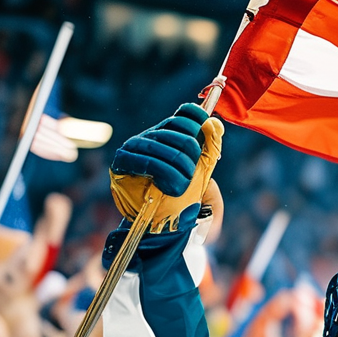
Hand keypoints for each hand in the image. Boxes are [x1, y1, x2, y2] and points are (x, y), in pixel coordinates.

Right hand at [109, 104, 222, 233]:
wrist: (166, 222)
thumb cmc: (184, 196)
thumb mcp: (202, 170)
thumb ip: (211, 147)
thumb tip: (214, 123)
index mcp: (171, 134)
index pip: (185, 114)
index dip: (198, 119)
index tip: (204, 134)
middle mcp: (151, 136)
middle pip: (179, 128)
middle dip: (192, 153)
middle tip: (191, 173)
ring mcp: (135, 146)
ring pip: (165, 146)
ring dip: (181, 170)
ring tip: (183, 185)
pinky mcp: (122, 162)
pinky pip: (148, 162)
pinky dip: (166, 176)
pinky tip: (171, 188)